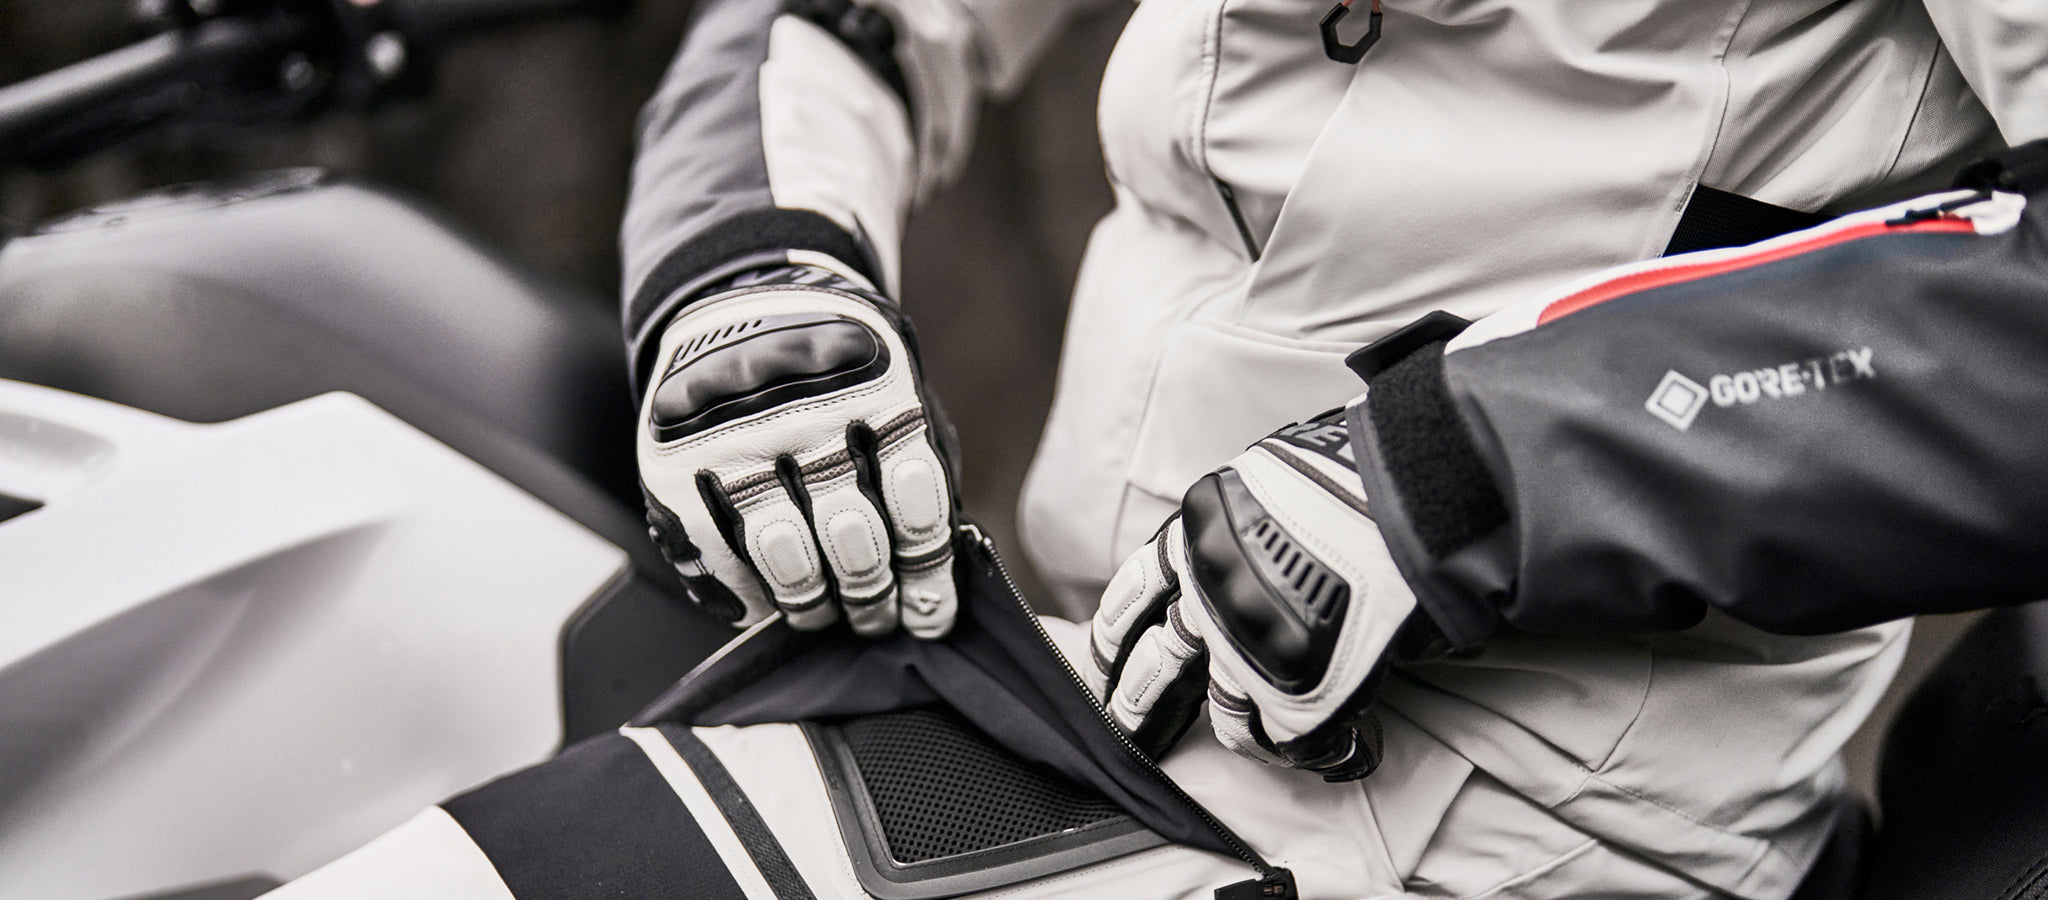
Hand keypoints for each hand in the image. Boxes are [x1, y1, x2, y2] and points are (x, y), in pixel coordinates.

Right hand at [637, 265, 957, 638]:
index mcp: (880, 389)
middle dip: (871, 597)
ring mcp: (734, 433)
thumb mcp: (899, 392)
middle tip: (876, 620)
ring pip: (782, 554)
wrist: (739, 304)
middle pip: (850, 538)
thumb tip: (935, 579)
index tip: (930, 616)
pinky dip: (742, 590)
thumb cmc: (838, 371)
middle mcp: (805, 408)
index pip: (915, 506)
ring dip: (810, 603)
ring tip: (824, 615)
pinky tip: (763, 603)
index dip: (926, 576)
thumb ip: (919, 470)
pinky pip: (713, 551)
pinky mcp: (675, 457)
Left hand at [1084, 411, 1445, 779]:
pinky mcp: (1296, 693)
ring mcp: (1250, 650)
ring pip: (1225, 714)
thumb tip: (1255, 556)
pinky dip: (1309, 748)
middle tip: (1123, 726)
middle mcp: (1209, 596)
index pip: (1139, 594)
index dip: (1121, 632)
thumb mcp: (1268, 480)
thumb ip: (1244, 524)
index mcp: (1196, 532)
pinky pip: (1289, 739)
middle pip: (1154, 667)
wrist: (1411, 493)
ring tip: (1247, 743)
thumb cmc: (1356, 473)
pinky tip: (1330, 749)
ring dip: (1234, 731)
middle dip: (1135, 703)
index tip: (1109, 656)